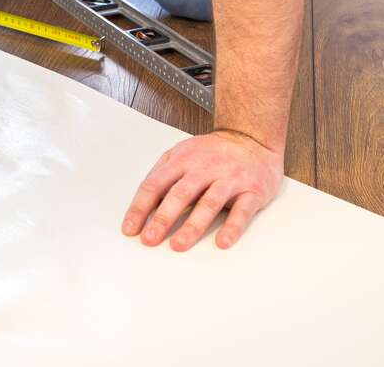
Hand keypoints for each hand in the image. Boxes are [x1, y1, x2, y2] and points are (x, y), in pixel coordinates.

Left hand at [121, 130, 283, 250]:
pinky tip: (222, 242)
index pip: (156, 184)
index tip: (130, 228)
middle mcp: (206, 167)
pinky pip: (242, 211)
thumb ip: (163, 174)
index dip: (140, 207)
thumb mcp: (183, 153)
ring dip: (193, 225)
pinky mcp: (253, 190)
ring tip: (178, 245)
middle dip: (163, 218)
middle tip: (149, 239)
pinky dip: (232, 227)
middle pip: (180, 194)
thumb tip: (142, 205)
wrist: (252, 139)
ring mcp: (230, 178)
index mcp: (184, 159)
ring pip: (209, 203)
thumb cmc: (213, 153)